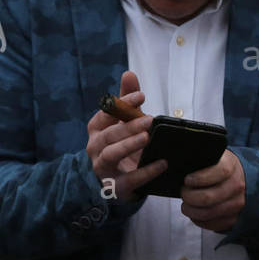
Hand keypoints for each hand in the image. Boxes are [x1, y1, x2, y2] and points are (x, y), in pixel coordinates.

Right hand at [86, 70, 165, 200]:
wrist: (115, 182)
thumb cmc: (120, 145)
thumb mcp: (123, 124)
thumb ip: (127, 101)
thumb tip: (129, 73)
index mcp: (97, 129)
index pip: (106, 113)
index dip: (122, 104)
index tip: (142, 96)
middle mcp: (95, 147)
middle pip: (109, 134)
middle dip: (128, 125)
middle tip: (149, 119)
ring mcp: (103, 167)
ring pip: (112, 154)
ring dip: (130, 145)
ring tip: (148, 137)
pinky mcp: (115, 186)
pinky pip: (130, 179)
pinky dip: (146, 171)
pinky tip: (162, 164)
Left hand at [180, 149, 245, 232]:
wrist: (243, 177)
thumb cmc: (220, 166)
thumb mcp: (214, 155)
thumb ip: (200, 157)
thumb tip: (174, 162)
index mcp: (231, 166)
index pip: (218, 173)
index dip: (199, 178)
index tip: (187, 179)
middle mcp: (237, 186)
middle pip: (208, 198)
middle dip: (189, 197)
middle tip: (184, 193)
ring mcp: (237, 203)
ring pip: (208, 213)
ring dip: (191, 211)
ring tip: (186, 204)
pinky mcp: (234, 218)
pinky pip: (213, 225)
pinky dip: (199, 220)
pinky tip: (195, 213)